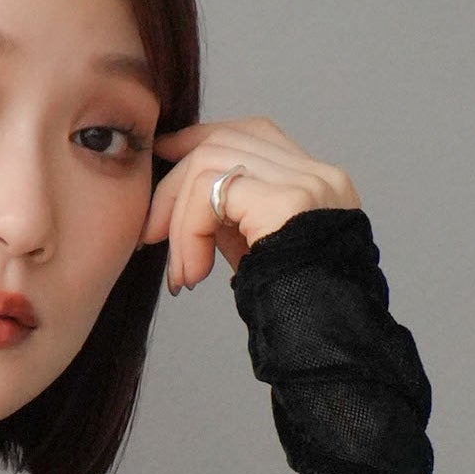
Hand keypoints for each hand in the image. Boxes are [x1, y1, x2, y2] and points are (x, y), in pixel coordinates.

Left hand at [142, 116, 359, 291]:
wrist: (323, 340)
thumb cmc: (290, 308)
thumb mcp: (255, 251)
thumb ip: (231, 218)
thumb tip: (182, 201)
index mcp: (317, 182)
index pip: (253, 133)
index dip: (201, 138)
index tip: (164, 154)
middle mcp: (318, 175)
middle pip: (226, 140)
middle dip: (176, 181)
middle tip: (151, 232)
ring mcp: (307, 184)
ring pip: (210, 163)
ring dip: (178, 218)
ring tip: (180, 271)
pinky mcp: (288, 202)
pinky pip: (212, 194)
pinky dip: (188, 231)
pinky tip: (193, 272)